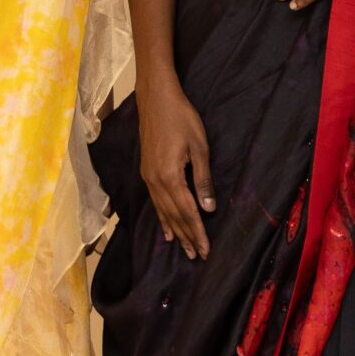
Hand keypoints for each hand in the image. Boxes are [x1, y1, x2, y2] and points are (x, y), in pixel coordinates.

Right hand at [139, 81, 212, 260]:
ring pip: (163, 211)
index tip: (205, 250)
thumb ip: (203, 179)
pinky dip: (162, 218)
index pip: (187, 212)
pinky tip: (166, 229)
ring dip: (175, 231)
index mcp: (170, 177)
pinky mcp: (146, 172)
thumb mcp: (199, 147)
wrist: (156, 99)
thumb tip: (208, 208)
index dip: (197, 232)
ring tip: (182, 249)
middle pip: (174, 216)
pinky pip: (155, 202)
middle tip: (196, 256)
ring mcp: (148, 177)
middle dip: (187, 237)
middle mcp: (156, 181)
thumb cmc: (181, 118)